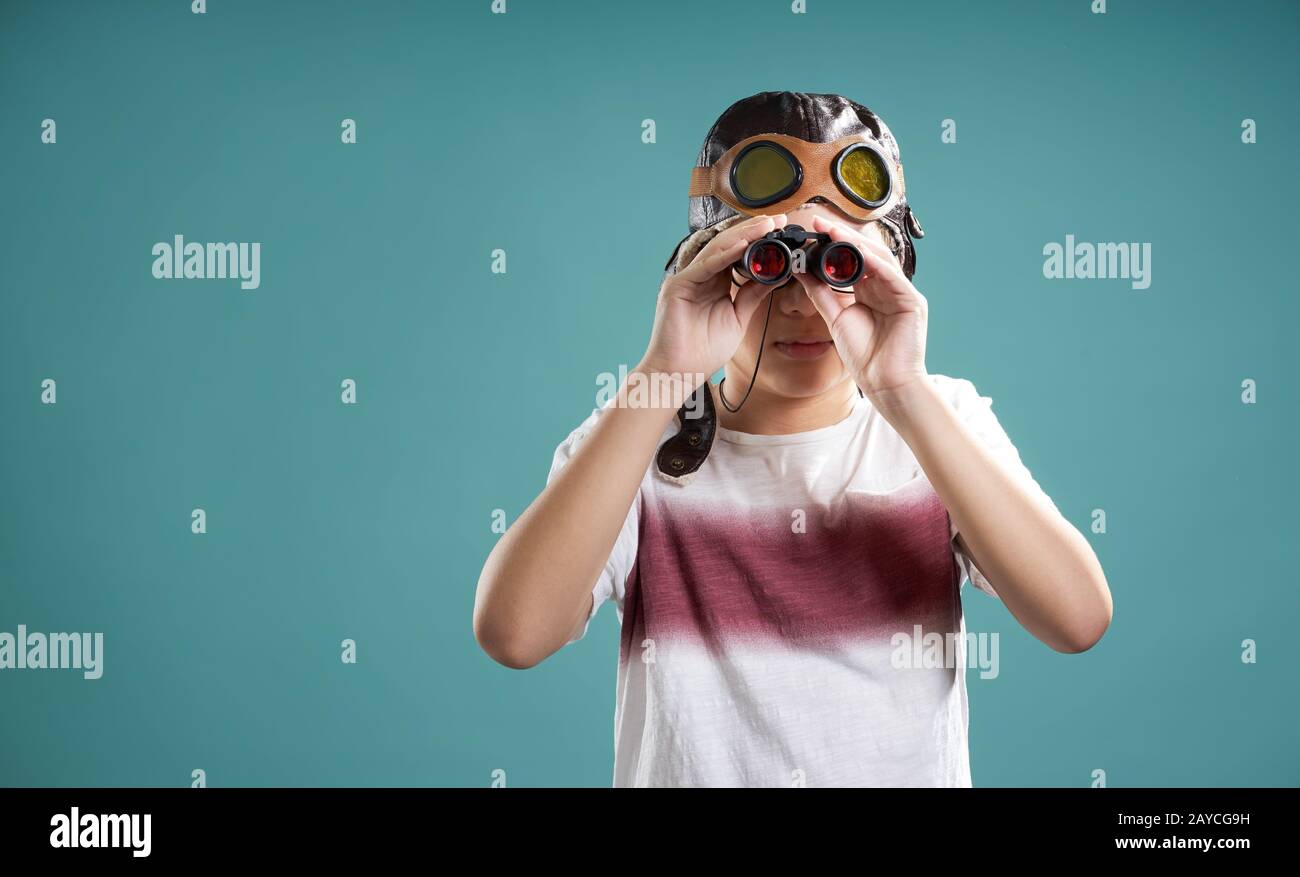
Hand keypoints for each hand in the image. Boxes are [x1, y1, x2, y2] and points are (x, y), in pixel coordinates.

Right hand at [639, 213, 786, 387]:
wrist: (679, 372)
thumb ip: (752, 296)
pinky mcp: (678, 286)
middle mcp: (700, 277)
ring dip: (743, 236)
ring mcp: (688, 279)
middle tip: (778, 219)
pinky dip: (724, 254)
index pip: (737, 254)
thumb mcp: (738, 318)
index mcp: (714, 283)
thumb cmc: (703, 351)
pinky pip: (705, 266)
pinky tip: (742, 245)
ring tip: (765, 225)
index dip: (758, 241)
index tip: (781, 231)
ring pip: (717, 249)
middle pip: (728, 246)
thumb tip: (774, 276)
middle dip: (753, 231)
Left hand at [794, 214, 929, 409]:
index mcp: (870, 291)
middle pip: (866, 253)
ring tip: (833, 231)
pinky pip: (893, 276)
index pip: (852, 259)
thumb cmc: (865, 356)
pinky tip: (858, 252)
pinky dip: (875, 263)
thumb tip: (801, 270)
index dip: (833, 244)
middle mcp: (887, 287)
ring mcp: (901, 293)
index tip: (811, 231)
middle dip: (843, 236)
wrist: (885, 384)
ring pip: (879, 259)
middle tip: (819, 223)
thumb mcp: (835, 318)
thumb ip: (821, 294)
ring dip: (857, 243)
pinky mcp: (912, 302)